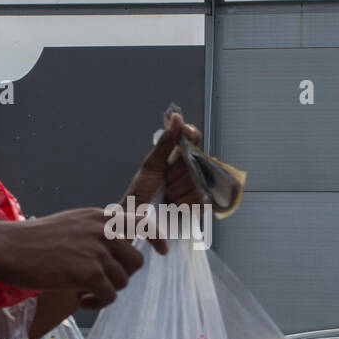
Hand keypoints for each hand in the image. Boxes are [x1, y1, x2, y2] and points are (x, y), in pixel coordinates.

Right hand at [0, 208, 143, 308]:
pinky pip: (109, 295)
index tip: (163, 251)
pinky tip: (81, 300)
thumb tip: (114, 250)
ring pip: (122, 281)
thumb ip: (93, 232)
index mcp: (99, 217)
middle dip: (121, 276)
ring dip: (107, 291)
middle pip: (135, 261)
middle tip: (100, 284)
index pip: (141, 220)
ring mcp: (97, 250)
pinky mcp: (89, 272)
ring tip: (85, 292)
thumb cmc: (31, 241)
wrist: (7, 248)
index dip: (156, 237)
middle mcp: (103, 230)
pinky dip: (98, 303)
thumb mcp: (69, 224)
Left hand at [118, 110, 205, 255]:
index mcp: (178, 159)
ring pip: (197, 182)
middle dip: (177, 174)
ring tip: (168, 198)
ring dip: (179, 192)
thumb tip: (176, 117)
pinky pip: (201, 199)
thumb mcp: (151, 166)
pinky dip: (185, 204)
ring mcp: (196, 189)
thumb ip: (166, 143)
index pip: (193, 140)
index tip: (187, 133)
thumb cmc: (140, 194)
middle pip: (196, 163)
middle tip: (166, 183)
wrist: (136, 221)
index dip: (192, 135)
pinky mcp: (200, 207)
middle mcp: (189, 172)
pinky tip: (176, 207)